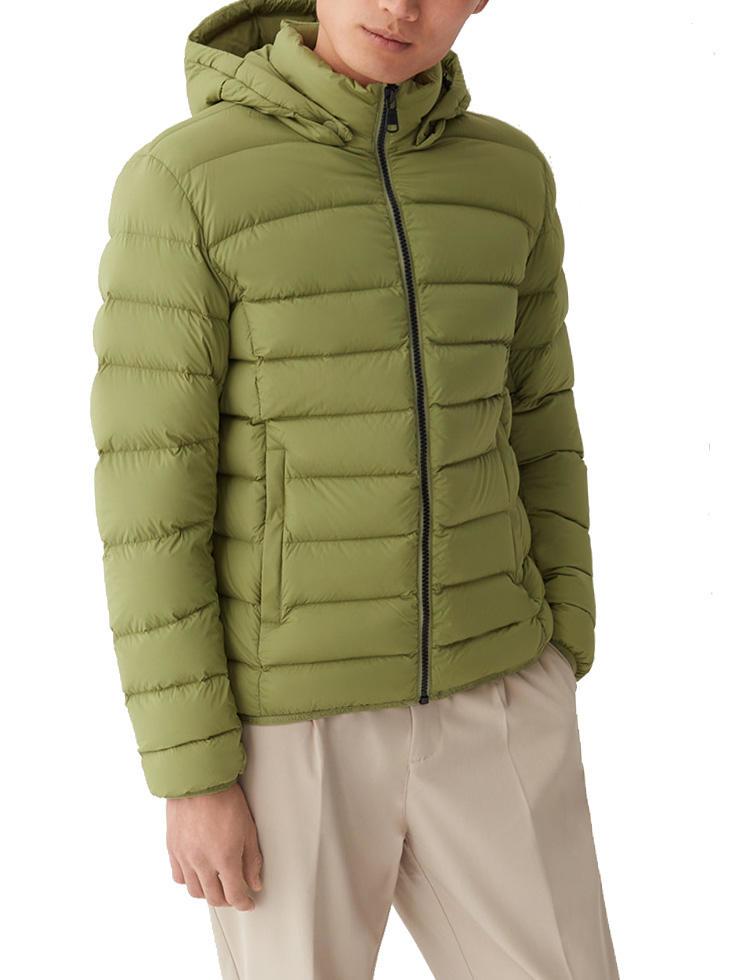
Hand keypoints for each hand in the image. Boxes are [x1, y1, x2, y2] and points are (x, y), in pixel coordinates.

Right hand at [166, 782, 262, 910]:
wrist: (198, 780)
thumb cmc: (225, 799)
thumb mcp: (248, 829)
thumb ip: (251, 860)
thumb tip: (255, 883)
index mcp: (225, 859)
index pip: (234, 895)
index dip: (244, 903)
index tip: (248, 902)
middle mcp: (202, 863)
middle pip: (214, 898)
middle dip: (227, 900)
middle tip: (235, 895)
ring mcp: (185, 857)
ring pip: (195, 891)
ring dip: (208, 892)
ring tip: (217, 884)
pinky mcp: (172, 850)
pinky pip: (179, 877)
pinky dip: (189, 880)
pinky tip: (198, 873)